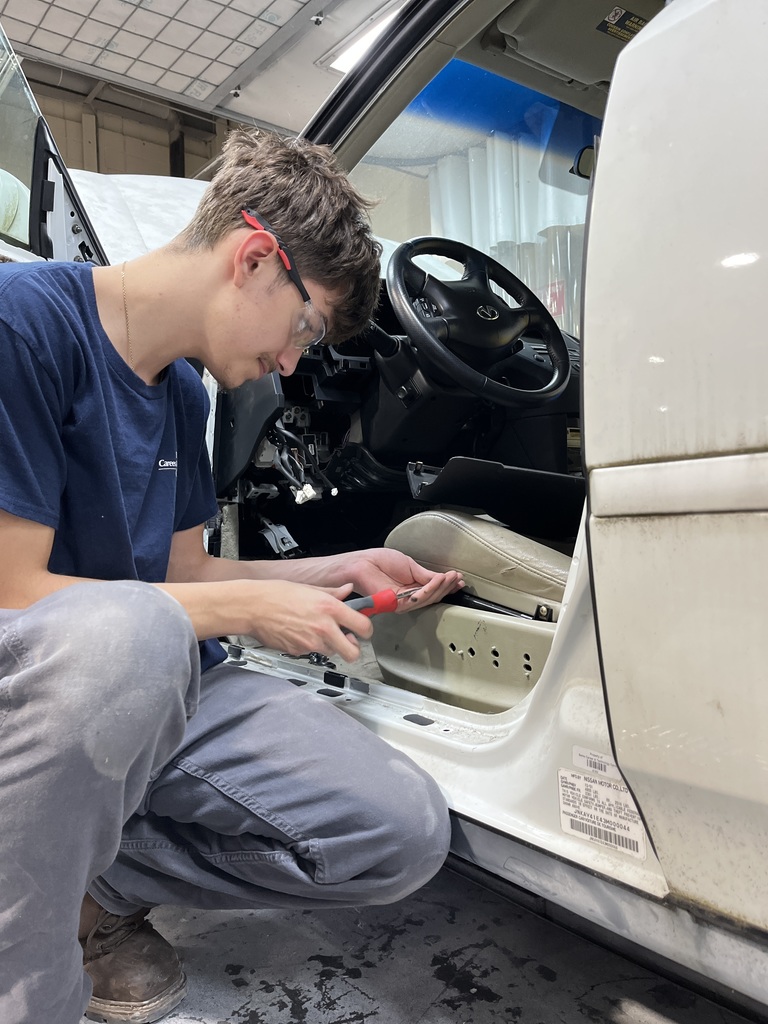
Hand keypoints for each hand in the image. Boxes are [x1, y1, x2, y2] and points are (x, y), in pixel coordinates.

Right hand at [235, 580, 372, 660]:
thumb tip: (347, 589)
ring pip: (332, 653)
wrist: (252, 607)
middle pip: (353, 652)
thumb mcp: (309, 587)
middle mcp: (323, 627)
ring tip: (315, 631)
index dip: (367, 630)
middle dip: (353, 649)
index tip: (364, 629)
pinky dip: (310, 646)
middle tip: (348, 641)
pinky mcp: (299, 652)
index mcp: (329, 608)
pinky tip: (300, 633)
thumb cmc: (276, 594)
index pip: (363, 626)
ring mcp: (311, 642)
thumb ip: (333, 592)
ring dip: (329, 646)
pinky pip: (312, 653)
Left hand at [339, 548, 463, 613]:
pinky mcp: (398, 604)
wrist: (364, 564)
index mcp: (413, 586)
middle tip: (456, 577)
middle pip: (433, 596)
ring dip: (441, 587)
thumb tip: (442, 579)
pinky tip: (438, 580)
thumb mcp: (411, 565)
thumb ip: (426, 575)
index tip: (458, 579)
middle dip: (446, 586)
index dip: (447, 585)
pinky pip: (417, 599)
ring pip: (428, 599)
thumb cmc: (382, 562)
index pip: (433, 590)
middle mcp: (409, 597)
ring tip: (449, 577)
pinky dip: (429, 589)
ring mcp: (404, 602)